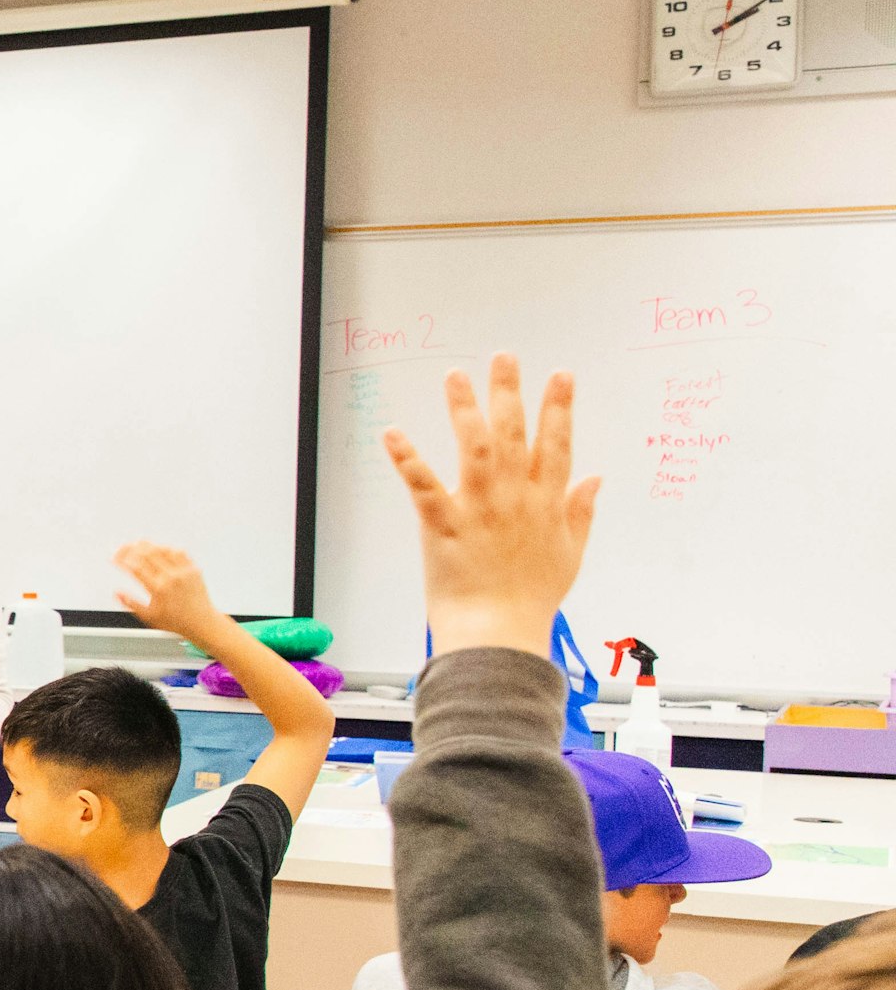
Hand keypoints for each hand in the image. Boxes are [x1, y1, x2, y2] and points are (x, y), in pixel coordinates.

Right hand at [109, 542, 223, 644]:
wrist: (202, 622)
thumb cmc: (176, 621)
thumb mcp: (149, 617)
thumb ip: (131, 603)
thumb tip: (116, 593)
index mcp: (159, 589)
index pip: (135, 568)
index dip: (122, 561)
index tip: (113, 558)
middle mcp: (171, 577)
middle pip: (147, 554)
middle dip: (130, 548)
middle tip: (122, 548)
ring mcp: (184, 571)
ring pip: (162, 549)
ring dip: (148, 546)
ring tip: (137, 545)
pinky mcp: (193, 568)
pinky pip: (179, 552)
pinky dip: (166, 548)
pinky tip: (159, 548)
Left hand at [384, 354, 596, 655]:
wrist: (498, 632)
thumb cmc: (532, 598)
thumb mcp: (570, 553)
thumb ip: (582, 511)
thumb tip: (596, 477)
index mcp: (546, 502)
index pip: (557, 444)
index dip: (559, 407)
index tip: (561, 375)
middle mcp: (515, 497)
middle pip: (514, 434)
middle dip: (509, 391)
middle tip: (503, 356)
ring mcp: (479, 508)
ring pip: (474, 447)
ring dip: (464, 409)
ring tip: (456, 375)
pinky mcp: (443, 524)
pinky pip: (423, 485)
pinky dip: (408, 458)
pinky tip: (393, 433)